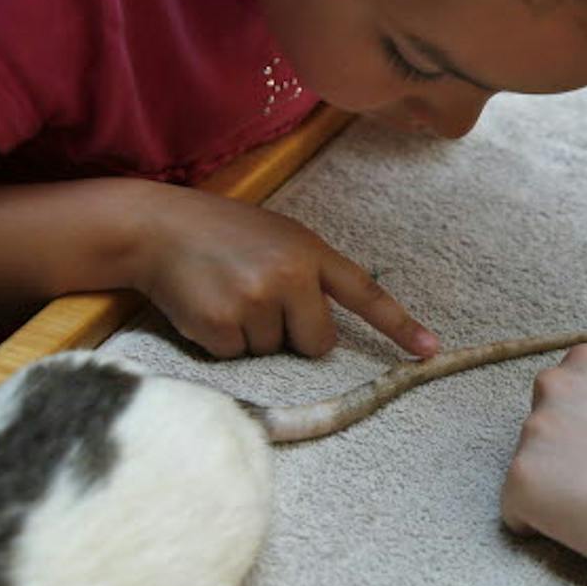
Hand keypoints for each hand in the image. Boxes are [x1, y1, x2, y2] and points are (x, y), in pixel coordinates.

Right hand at [133, 187, 436, 359]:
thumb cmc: (222, 234)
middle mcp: (288, 275)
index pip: (364, 293)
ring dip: (253, 334)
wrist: (156, 228)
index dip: (398, 325)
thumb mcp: (278, 237)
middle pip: (319, 343)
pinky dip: (223, 342)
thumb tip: (326, 333)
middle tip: (261, 299)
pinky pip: (238, 358)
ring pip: (274, 352)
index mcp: (309, 251)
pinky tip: (208, 308)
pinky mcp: (220, 324)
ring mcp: (254, 301)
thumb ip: (309, 273)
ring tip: (228, 294)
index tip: (430, 351)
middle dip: (295, 335)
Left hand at [502, 346, 586, 585]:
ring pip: (530, 471)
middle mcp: (555, 387)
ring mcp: (533, 432)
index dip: (583, 432)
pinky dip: (542, 527)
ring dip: (555, 492)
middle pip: (539, 430)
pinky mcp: (520, 480)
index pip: (561, 396)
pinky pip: (517, 513)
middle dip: (561, 456)